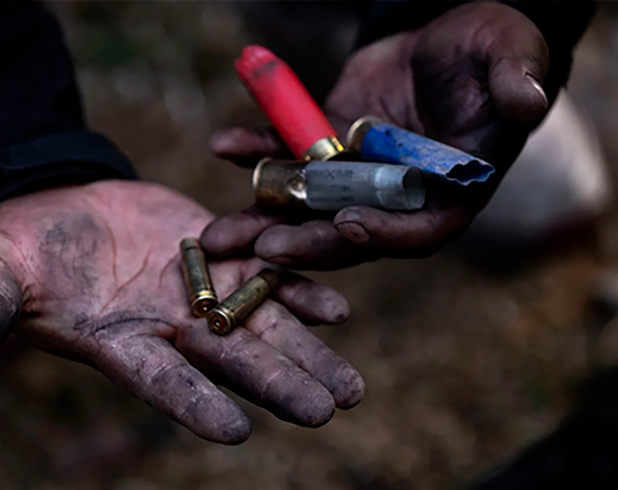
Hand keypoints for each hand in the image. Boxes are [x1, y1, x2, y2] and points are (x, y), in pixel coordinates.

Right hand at [0, 180, 363, 443]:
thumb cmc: (18, 252)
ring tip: (350, 386)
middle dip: (278, 385)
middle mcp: (168, 327)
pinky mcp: (211, 250)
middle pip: (231, 362)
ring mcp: (196, 291)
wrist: (54, 209)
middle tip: (328, 411)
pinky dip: (297, 289)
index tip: (235, 431)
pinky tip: (336, 308)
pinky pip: (261, 273)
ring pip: (260, 325)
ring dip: (306, 351)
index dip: (193, 404)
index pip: (160, 382)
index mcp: (118, 343)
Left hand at [203, 3, 549, 267]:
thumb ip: (515, 83)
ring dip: (262, 220)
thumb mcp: (510, 58)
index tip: (348, 224)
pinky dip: (257, 153)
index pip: (420, 230)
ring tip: (217, 236)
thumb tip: (526, 100)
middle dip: (308, 244)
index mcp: (449, 192)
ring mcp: (357, 174)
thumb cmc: (491, 48)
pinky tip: (225, 146)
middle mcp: (398, 195)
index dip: (386, 233)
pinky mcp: (328, 145)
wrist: (447, 32)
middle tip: (265, 249)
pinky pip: (289, 154)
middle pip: (351, 232)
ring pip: (308, 207)